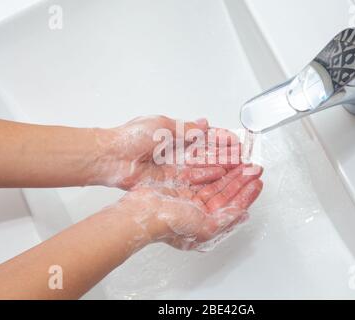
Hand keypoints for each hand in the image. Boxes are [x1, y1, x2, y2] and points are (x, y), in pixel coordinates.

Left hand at [93, 116, 241, 189]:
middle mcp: (177, 151)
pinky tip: (220, 175)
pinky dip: (207, 177)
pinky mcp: (170, 181)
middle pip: (207, 153)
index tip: (235, 140)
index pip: (204, 136)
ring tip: (237, 166)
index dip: (220, 138)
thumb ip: (186, 128)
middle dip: (225, 153)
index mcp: (175, 133)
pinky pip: (193, 179)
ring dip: (221, 165)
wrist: (112, 157)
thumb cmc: (130, 138)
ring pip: (203, 166)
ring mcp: (175, 167)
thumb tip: (204, 125)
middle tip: (242, 155)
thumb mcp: (162, 125)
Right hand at [114, 164, 262, 250]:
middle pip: (226, 194)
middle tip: (254, 169)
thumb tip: (243, 213)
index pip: (232, 208)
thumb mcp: (205, 227)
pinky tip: (222, 164)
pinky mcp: (179, 187)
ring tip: (242, 163)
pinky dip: (212, 170)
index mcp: (206, 226)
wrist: (142, 213)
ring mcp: (189, 200)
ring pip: (216, 184)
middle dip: (241, 181)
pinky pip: (201, 177)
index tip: (257, 183)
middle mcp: (199, 214)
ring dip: (230, 174)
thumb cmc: (167, 225)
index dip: (247, 195)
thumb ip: (226, 220)